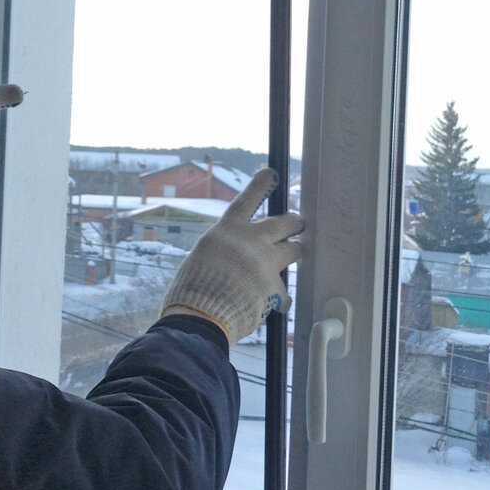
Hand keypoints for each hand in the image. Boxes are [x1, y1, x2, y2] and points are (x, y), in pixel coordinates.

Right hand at [161, 168, 302, 343]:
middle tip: (298, 222)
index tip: (271, 173)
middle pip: (284, 222)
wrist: (199, 316)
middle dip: (294, 221)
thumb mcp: (201, 258)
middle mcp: (251, 240)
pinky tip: (278, 306)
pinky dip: (281, 299)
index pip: (247, 200)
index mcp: (228, 231)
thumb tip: (234, 256)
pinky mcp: (275, 286)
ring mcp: (266, 262)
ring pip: (294, 249)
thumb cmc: (191, 290)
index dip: (260, 185)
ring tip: (297, 253)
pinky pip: (285, 292)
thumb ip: (224, 250)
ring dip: (296, 251)